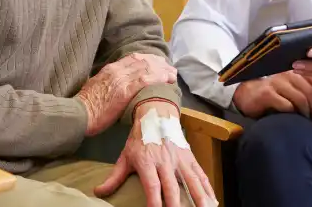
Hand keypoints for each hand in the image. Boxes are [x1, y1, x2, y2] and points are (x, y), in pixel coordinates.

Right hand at [77, 53, 176, 136]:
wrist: (77, 114)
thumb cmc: (85, 107)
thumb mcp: (96, 88)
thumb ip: (108, 83)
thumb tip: (116, 86)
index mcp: (110, 69)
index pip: (133, 58)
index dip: (148, 59)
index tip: (158, 63)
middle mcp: (117, 70)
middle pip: (143, 61)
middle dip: (159, 63)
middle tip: (170, 68)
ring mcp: (121, 79)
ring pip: (147, 68)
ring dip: (163, 70)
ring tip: (173, 74)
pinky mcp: (125, 90)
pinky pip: (146, 80)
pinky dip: (159, 78)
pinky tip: (167, 80)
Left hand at [96, 101, 216, 206]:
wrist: (156, 114)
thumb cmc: (140, 138)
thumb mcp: (125, 156)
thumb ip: (114, 177)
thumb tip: (98, 192)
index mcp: (148, 162)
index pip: (152, 185)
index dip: (154, 200)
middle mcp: (165, 161)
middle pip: (172, 187)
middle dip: (176, 204)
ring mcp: (180, 159)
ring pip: (192, 181)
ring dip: (199, 197)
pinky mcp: (190, 157)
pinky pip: (201, 174)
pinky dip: (208, 188)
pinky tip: (213, 201)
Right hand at [232, 70, 311, 119]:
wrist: (248, 95)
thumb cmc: (274, 93)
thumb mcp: (293, 87)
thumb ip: (308, 87)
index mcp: (296, 70)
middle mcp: (287, 73)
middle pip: (310, 90)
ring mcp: (277, 82)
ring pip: (300, 98)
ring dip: (307, 111)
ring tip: (308, 119)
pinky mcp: (267, 93)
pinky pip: (287, 105)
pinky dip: (293, 113)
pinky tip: (294, 118)